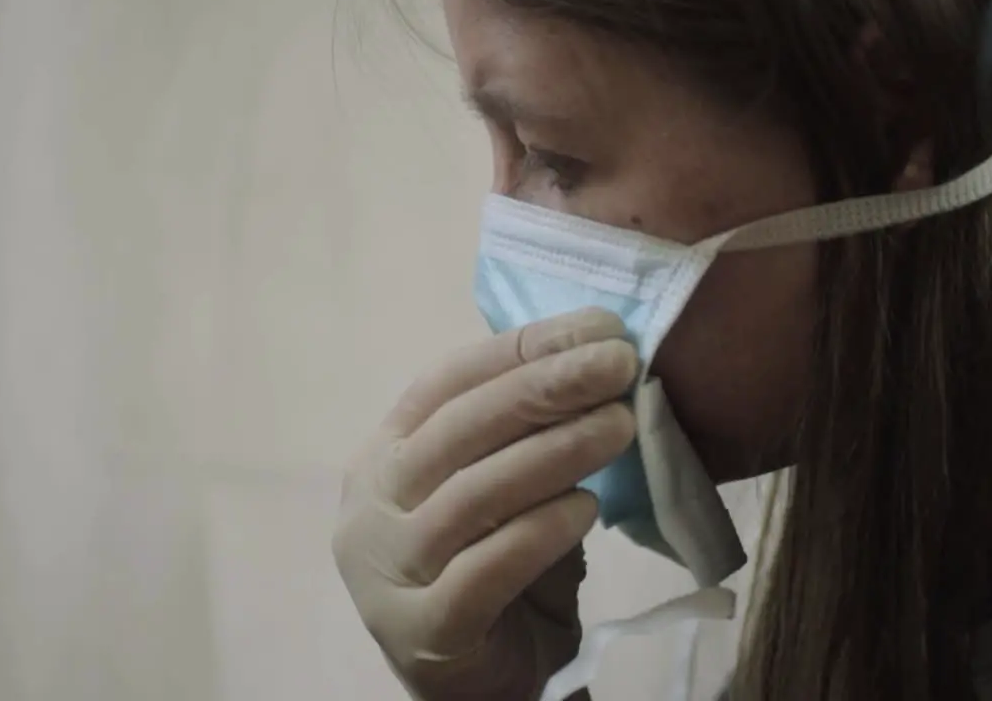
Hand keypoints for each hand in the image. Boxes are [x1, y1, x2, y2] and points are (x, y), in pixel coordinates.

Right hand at [333, 308, 637, 700]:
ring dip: (553, 452)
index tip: (597, 326)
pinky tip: (587, 510)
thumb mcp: (509, 493)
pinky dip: (539, 533)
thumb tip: (602, 361)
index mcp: (385, 456)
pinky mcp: (421, 631)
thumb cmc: (500, 572)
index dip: (520, 349)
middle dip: (544, 387)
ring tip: (620, 425)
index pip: (446, 383)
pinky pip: (483, 572)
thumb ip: (530, 438)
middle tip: (618, 362)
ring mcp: (387, 572)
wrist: (487, 684)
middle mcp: (371, 507)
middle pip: (457, 431)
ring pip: (471, 496)